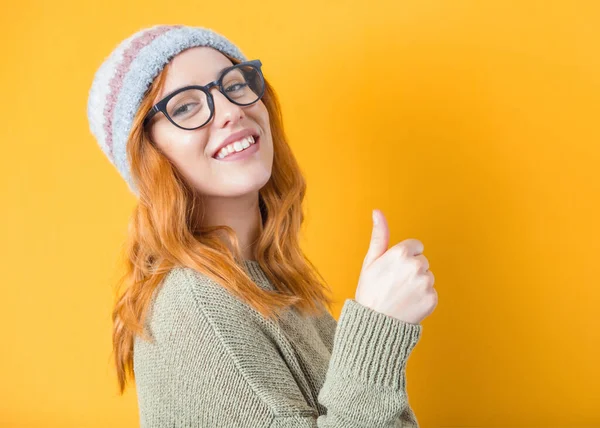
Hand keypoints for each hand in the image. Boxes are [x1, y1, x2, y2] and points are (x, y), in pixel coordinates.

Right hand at [354, 209, 436, 324]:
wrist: (375, 324)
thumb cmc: (370, 292)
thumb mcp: (370, 261)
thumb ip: (379, 234)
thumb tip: (377, 211)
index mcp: (401, 253)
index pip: (415, 247)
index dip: (403, 258)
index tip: (393, 270)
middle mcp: (416, 265)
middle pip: (422, 261)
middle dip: (411, 270)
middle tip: (394, 284)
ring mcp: (426, 283)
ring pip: (427, 277)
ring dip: (417, 284)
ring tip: (401, 295)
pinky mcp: (433, 299)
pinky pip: (431, 293)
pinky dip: (422, 299)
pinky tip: (408, 304)